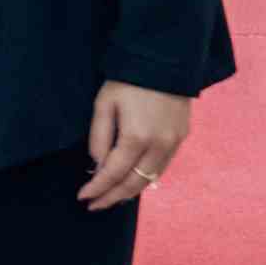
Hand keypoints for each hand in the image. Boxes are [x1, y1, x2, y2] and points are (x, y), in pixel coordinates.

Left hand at [79, 81, 194, 210]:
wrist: (166, 59)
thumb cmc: (129, 79)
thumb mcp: (104, 103)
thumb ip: (99, 137)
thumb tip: (98, 165)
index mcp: (136, 137)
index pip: (113, 174)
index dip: (97, 188)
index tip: (83, 197)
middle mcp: (159, 145)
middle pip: (133, 183)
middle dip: (112, 197)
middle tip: (95, 205)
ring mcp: (174, 142)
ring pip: (150, 178)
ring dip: (130, 191)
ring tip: (112, 197)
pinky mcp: (182, 137)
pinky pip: (162, 166)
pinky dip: (146, 177)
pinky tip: (134, 180)